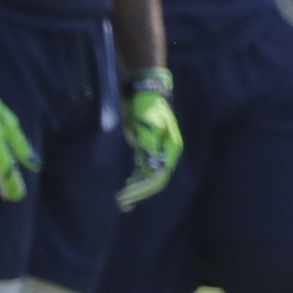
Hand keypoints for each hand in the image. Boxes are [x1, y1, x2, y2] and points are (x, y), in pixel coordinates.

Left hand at [118, 69, 182, 209]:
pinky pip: (141, 169)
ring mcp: (154, 151)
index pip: (159, 176)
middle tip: (122, 203)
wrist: (143, 89)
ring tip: (122, 201)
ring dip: (136, 189)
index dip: (144, 189)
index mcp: (170, 149)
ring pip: (148, 177)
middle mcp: (164, 153)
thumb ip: (150, 141)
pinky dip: (134, 179)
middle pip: (154, 180)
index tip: (128, 196)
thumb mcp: (151, 121)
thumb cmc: (149, 104)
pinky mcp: (145, 148)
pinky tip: (126, 186)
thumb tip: (149, 162)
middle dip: (139, 193)